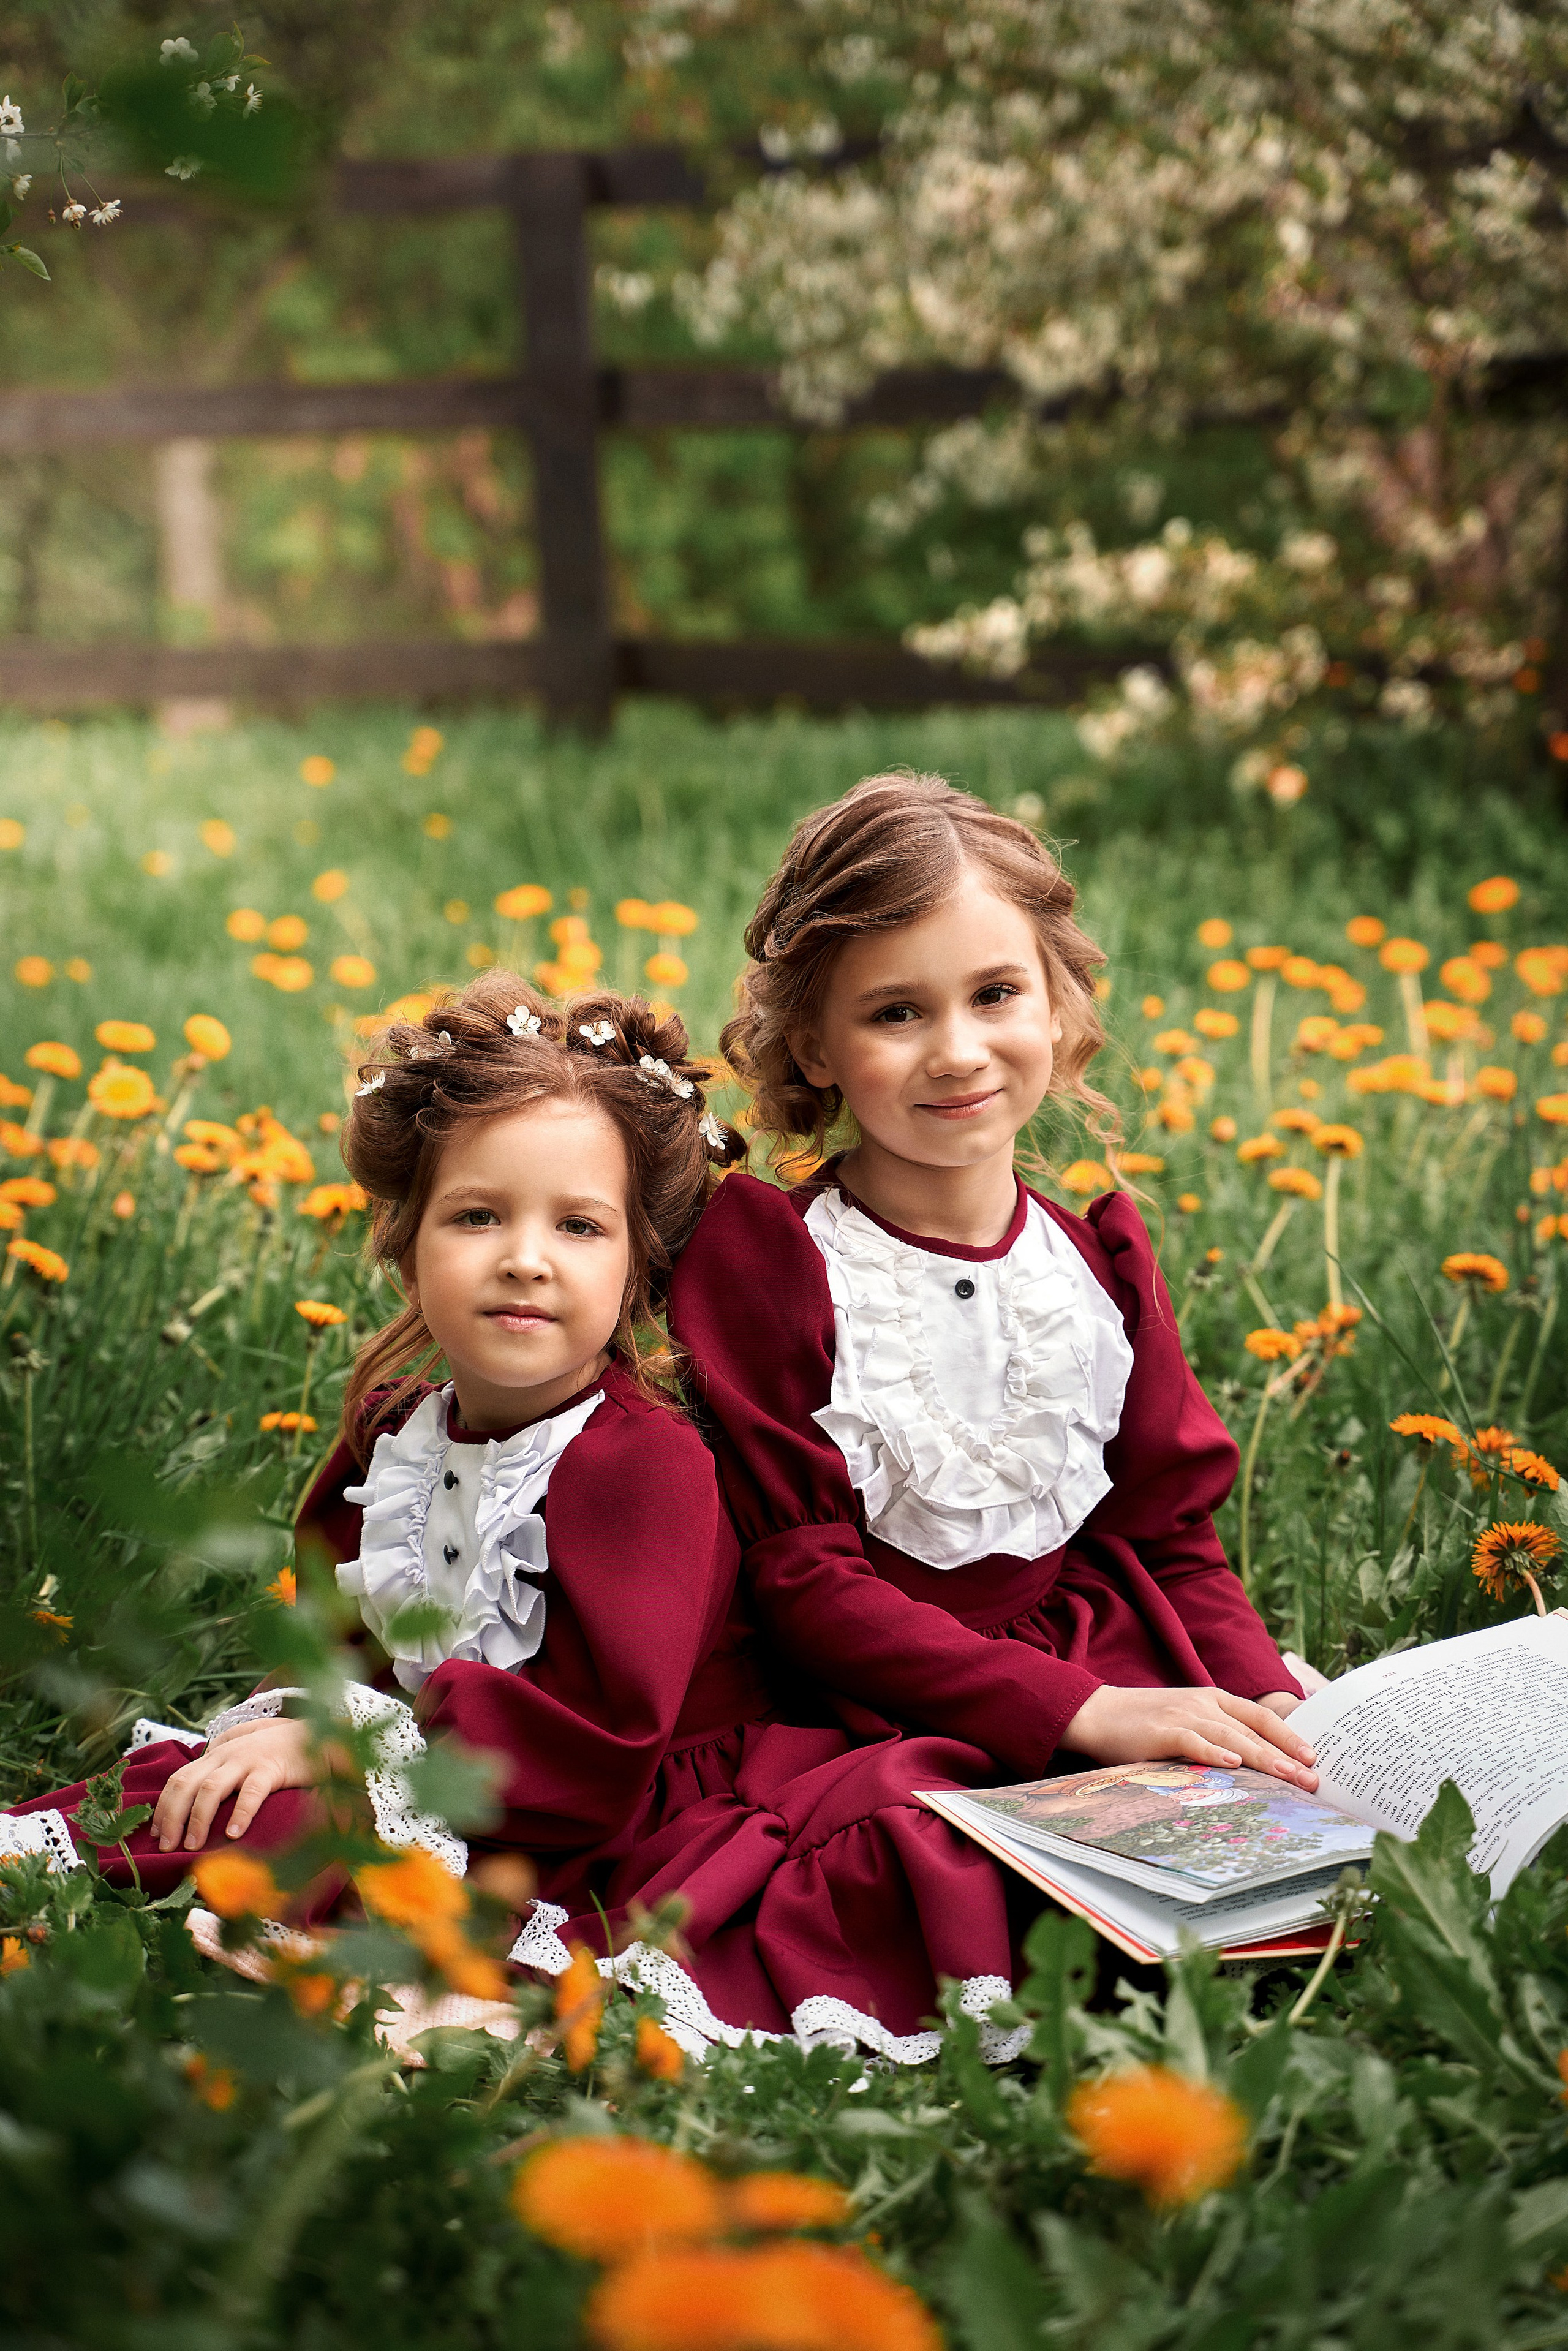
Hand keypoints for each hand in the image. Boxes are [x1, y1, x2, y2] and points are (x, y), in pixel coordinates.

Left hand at [151, 1718, 318, 1852]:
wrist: (318, 1735)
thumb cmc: (279, 1750)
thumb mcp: (243, 1753)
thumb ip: (221, 1767)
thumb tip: (196, 1797)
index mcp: (216, 1754)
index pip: (178, 1778)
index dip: (164, 1807)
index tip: (157, 1835)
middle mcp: (226, 1754)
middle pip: (186, 1784)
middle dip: (172, 1817)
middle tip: (167, 1847)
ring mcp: (248, 1759)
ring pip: (211, 1789)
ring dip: (197, 1819)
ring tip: (192, 1846)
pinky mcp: (272, 1768)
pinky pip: (251, 1792)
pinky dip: (240, 1814)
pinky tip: (233, 1834)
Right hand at [1061, 1684, 1318, 1788]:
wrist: (1097, 1713)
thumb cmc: (1144, 1723)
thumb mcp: (1186, 1719)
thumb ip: (1216, 1733)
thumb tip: (1251, 1763)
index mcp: (1212, 1698)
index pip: (1259, 1716)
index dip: (1288, 1735)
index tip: (1313, 1756)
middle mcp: (1202, 1703)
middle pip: (1252, 1729)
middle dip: (1285, 1755)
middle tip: (1312, 1779)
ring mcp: (1182, 1715)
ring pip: (1231, 1736)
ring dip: (1262, 1757)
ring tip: (1288, 1775)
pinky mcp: (1161, 1731)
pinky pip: (1193, 1741)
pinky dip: (1215, 1752)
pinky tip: (1234, 1764)